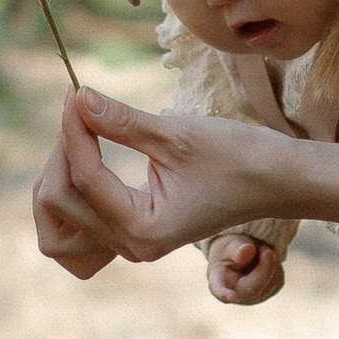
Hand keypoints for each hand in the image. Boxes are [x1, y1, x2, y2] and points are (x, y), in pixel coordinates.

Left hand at [46, 86, 294, 266]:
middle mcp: (133, 246)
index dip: (74, 131)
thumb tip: (77, 96)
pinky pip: (81, 218)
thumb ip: (120, 121)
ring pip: (62, 216)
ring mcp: (132, 244)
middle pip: (61, 202)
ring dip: (61, 172)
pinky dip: (74, 187)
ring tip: (81, 131)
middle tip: (80, 108)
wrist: (277, 182)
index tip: (74, 93)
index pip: (85, 179)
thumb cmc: (237, 157)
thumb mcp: (176, 135)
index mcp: (144, 230)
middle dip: (63, 152)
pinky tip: (86, 153)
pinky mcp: (135, 233)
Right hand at [207, 234, 283, 306]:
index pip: (219, 289)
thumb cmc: (231, 250)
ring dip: (270, 263)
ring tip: (259, 252)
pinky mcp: (267, 293)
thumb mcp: (230, 243)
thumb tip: (248, 251)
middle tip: (267, 249)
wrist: (241, 254)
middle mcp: (234, 294)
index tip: (232, 297)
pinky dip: (275, 267)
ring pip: (269, 283)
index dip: (225, 294)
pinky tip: (265, 262)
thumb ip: (236, 248)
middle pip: (254, 288)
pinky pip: (278, 280)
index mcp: (217, 280)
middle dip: (265, 267)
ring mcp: (252, 298)